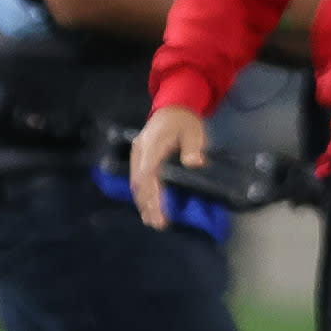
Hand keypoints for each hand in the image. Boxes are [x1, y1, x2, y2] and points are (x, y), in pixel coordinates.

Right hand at [129, 107, 206, 229]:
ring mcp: (137, 155)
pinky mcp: (138, 159)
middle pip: (139, 182)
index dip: (152, 193)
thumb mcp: (194, 130)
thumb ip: (193, 147)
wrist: (172, 107)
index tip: (159, 211)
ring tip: (152, 221)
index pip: (148, 172)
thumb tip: (194, 162)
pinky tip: (148, 208)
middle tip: (158, 223)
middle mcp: (140, 151)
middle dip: (147, 204)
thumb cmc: (184, 120)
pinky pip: (137, 180)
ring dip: (143, 203)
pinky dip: (142, 195)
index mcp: (153, 144)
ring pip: (136, 183)